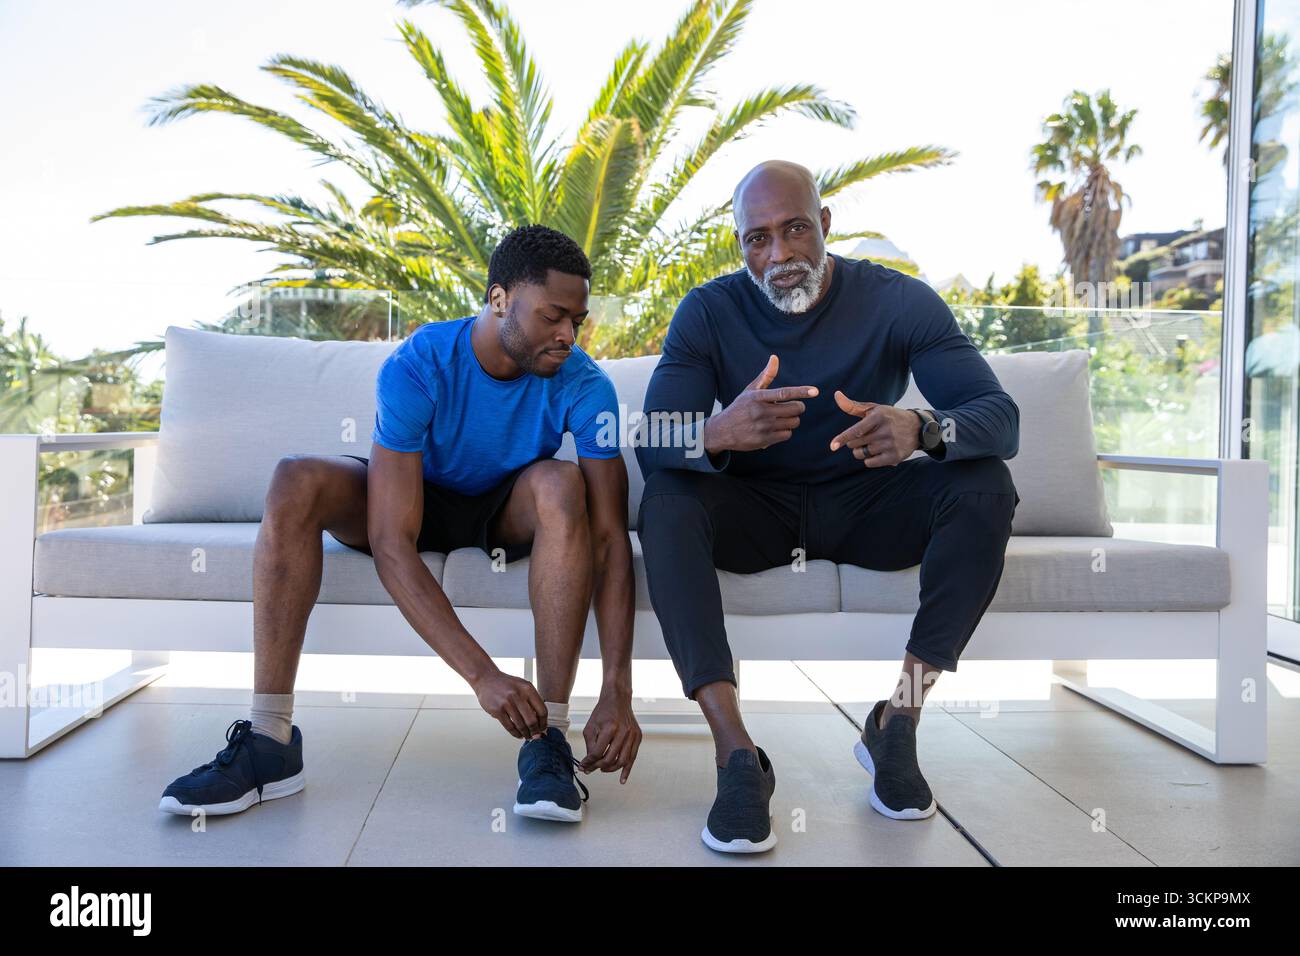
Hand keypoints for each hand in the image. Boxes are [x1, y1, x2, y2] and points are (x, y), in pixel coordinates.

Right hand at [472, 669, 547, 738]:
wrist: (486, 679)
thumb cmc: (506, 684)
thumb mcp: (522, 687)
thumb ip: (532, 700)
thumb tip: (540, 720)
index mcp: (528, 688)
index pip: (542, 710)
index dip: (544, 723)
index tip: (543, 728)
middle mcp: (518, 695)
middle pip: (532, 720)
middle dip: (535, 731)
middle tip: (536, 736)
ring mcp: (507, 703)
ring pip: (520, 725)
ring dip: (525, 734)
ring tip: (527, 736)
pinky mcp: (497, 710)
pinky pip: (509, 726)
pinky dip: (515, 733)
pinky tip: (518, 734)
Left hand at [580, 688, 641, 782]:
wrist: (618, 699)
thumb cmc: (602, 713)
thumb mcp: (591, 727)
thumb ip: (589, 747)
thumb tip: (587, 765)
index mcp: (609, 728)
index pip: (597, 752)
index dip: (588, 762)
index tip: (583, 766)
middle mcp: (623, 732)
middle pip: (610, 759)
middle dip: (598, 767)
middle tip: (591, 769)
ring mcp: (633, 735)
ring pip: (622, 761)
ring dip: (611, 769)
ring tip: (602, 770)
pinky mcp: (638, 736)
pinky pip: (633, 757)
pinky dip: (627, 770)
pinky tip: (622, 780)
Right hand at [703, 355, 818, 453]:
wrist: (722, 430)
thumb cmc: (740, 407)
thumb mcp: (750, 391)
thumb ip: (766, 376)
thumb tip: (775, 358)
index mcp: (758, 397)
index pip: (784, 393)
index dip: (801, 391)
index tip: (815, 391)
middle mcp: (761, 412)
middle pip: (795, 409)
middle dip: (798, 407)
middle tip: (792, 407)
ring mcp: (763, 427)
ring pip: (793, 422)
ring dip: (792, 420)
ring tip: (783, 418)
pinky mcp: (764, 440)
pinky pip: (787, 434)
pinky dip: (785, 431)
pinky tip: (776, 428)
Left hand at [829, 391, 919, 466]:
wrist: (917, 428)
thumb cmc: (889, 417)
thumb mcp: (874, 409)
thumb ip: (853, 406)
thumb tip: (836, 395)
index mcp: (878, 416)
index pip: (856, 430)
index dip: (843, 438)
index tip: (833, 446)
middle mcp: (885, 430)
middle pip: (855, 444)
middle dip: (854, 442)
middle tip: (866, 436)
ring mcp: (890, 444)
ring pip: (861, 454)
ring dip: (862, 451)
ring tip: (872, 444)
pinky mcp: (894, 457)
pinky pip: (870, 463)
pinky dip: (870, 460)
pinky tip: (878, 452)